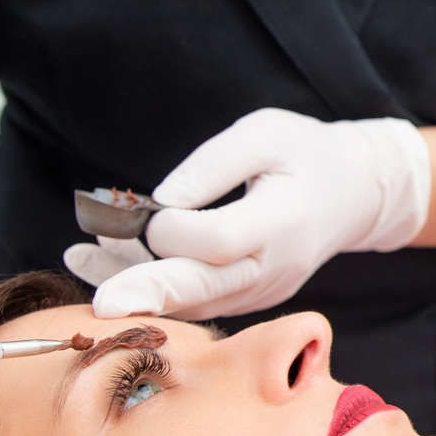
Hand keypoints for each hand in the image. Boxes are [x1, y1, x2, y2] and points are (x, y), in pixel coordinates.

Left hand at [65, 108, 430, 319]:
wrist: (356, 193)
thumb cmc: (306, 153)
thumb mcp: (265, 133)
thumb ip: (213, 164)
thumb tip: (160, 202)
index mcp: (286, 221)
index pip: (220, 239)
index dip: (175, 229)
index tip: (149, 207)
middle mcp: (276, 268)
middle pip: (204, 289)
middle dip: (146, 294)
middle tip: (99, 302)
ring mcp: (264, 290)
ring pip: (193, 302)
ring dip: (135, 286)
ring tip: (79, 259)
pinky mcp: (251, 298)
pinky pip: (198, 301)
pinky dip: (154, 287)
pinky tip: (111, 264)